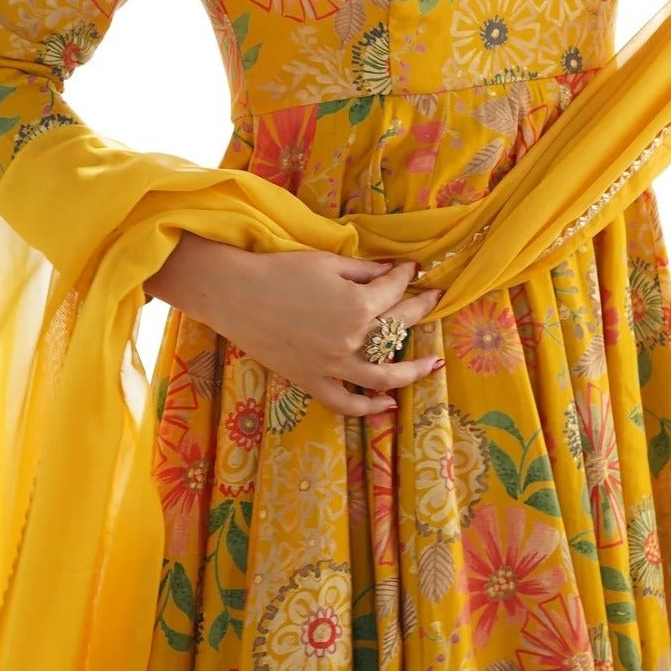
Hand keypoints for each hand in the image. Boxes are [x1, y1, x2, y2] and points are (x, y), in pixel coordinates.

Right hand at [204, 247, 445, 417]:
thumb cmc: (282, 271)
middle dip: (419, 307)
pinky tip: (389, 405)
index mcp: (358, 306)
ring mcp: (334, 366)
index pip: (393, 290)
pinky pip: (346, 403)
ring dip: (414, 371)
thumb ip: (365, 271)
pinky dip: (369, 408)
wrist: (236, 295)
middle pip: (397, 326)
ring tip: (434, 363)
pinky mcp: (313, 381)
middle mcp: (353, 340)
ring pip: (384, 377)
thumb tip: (391, 273)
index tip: (411, 268)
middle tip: (434, 298)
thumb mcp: (328, 262)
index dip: (405, 275)